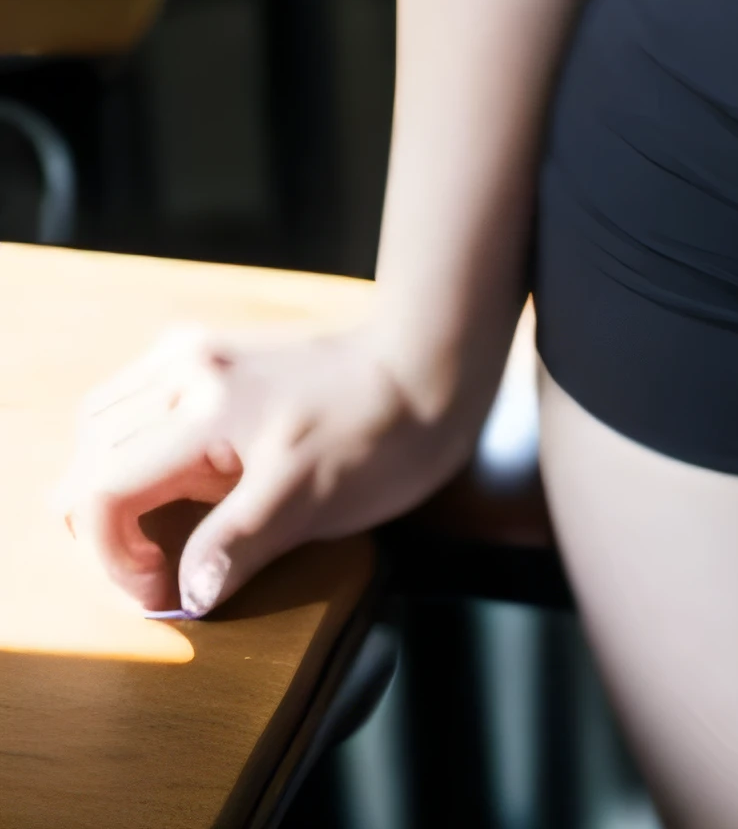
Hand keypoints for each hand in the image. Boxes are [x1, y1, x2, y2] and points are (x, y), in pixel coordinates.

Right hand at [60, 322, 482, 615]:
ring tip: (157, 535)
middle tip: (157, 571)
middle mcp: (185, 370)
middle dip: (105, 528)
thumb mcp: (311, 500)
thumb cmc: (381, 432)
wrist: (431, 364)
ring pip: (103, 428)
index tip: (160, 592)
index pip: (103, 491)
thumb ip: (236, 544)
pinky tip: (172, 487)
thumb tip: (185, 596)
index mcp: (203, 407)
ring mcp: (196, 356)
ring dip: (113, 487)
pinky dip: (135, 453)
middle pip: (90, 459)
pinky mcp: (214, 358)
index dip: (113, 559)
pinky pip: (139, 406)